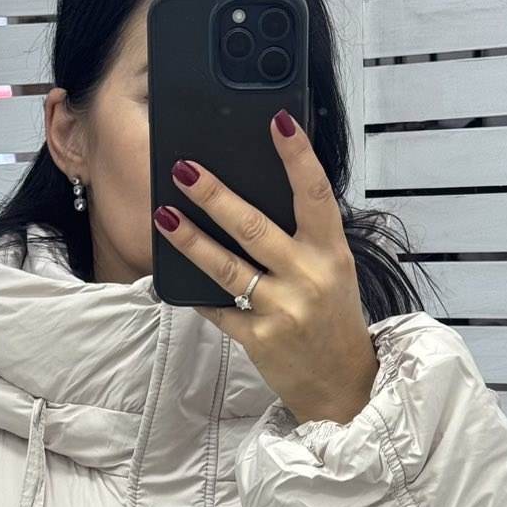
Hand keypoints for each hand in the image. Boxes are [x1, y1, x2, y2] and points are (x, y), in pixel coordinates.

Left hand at [152, 109, 378, 423]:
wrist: (343, 385)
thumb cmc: (333, 320)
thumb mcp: (333, 271)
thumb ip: (303, 239)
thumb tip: (257, 197)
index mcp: (331, 253)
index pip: (314, 194)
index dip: (297, 156)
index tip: (278, 121)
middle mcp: (309, 277)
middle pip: (254, 227)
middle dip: (216, 196)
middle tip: (184, 169)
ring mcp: (283, 310)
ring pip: (227, 268)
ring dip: (191, 239)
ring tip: (163, 215)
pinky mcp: (260, 339)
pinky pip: (219, 310)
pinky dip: (197, 294)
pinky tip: (173, 277)